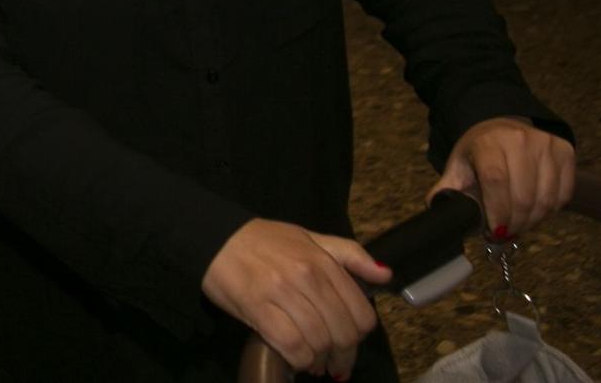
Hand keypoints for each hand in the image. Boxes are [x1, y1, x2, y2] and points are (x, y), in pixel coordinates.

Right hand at [202, 219, 390, 378]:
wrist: (214, 238)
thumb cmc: (263, 240)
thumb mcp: (309, 237)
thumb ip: (349, 254)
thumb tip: (386, 275)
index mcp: (323, 261)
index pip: (361, 313)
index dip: (360, 336)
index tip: (350, 341)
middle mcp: (307, 277)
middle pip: (343, 333)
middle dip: (344, 356)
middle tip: (336, 363)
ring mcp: (282, 294)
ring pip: (319, 343)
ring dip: (321, 362)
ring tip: (315, 364)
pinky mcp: (259, 310)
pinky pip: (292, 347)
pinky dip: (300, 360)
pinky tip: (297, 359)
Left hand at [430, 117, 574, 240]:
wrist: (503, 128)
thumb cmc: (480, 151)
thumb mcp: (459, 166)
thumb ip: (449, 189)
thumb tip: (439, 209)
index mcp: (488, 142)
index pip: (496, 181)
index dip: (497, 212)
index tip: (495, 231)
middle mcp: (519, 139)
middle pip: (523, 196)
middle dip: (514, 223)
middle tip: (506, 232)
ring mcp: (545, 143)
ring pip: (545, 199)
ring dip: (533, 220)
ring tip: (519, 224)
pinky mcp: (564, 151)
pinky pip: (563, 194)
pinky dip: (550, 211)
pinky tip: (535, 211)